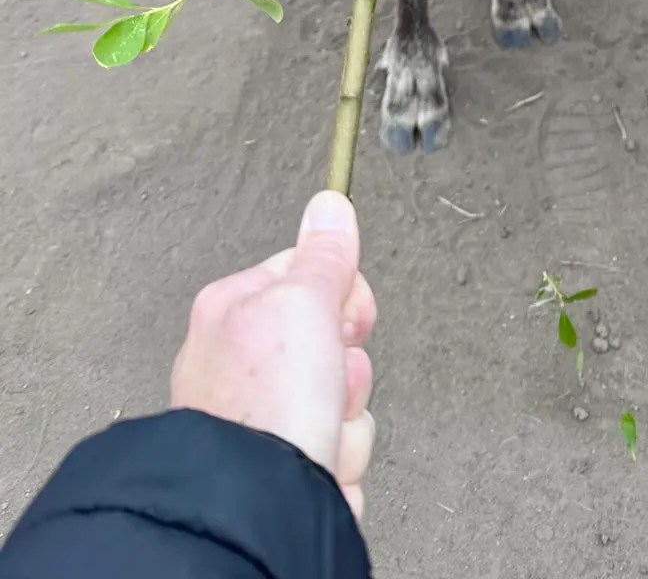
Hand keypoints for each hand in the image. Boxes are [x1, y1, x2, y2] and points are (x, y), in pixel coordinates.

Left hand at [171, 191, 375, 523]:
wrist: (258, 507)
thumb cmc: (265, 405)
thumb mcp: (304, 303)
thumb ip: (324, 255)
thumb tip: (330, 205)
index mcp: (233, 312)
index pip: (311, 275)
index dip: (342, 296)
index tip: (345, 317)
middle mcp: (239, 365)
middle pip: (334, 343)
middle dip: (348, 369)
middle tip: (328, 381)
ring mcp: (261, 421)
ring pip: (343, 401)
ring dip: (347, 422)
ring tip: (319, 435)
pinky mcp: (284, 470)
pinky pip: (339, 450)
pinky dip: (338, 462)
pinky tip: (317, 468)